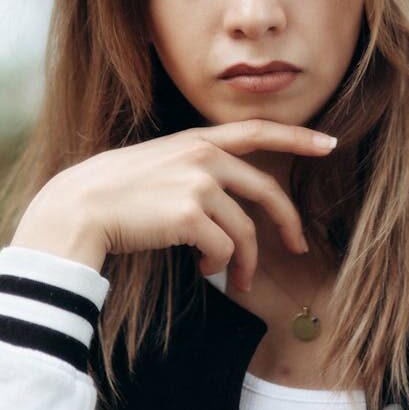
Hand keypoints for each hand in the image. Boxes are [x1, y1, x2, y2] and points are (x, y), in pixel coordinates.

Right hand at [9, 119, 337, 290]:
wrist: (78, 209)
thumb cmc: (115, 192)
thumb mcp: (160, 163)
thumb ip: (197, 167)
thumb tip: (231, 200)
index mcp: (198, 140)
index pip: (259, 130)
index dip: (298, 137)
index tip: (330, 142)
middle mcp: (203, 155)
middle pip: (266, 191)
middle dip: (288, 224)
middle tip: (299, 247)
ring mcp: (197, 182)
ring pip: (245, 231)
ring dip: (244, 263)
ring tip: (233, 279)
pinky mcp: (189, 213)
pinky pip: (222, 249)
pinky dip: (218, 266)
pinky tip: (202, 269)